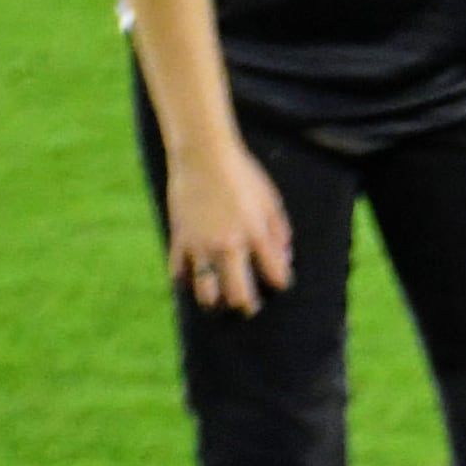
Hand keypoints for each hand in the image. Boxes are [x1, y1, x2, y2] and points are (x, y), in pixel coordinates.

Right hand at [160, 137, 294, 318]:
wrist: (203, 157)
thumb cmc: (242, 176)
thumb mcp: (271, 201)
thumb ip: (280, 233)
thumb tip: (285, 260)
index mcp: (256, 235)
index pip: (274, 276)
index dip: (279, 284)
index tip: (278, 284)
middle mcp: (229, 245)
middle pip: (238, 294)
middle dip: (246, 306)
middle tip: (249, 309)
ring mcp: (201, 245)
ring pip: (206, 292)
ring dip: (214, 302)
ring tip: (219, 302)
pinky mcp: (180, 240)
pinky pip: (180, 273)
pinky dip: (186, 281)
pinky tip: (193, 281)